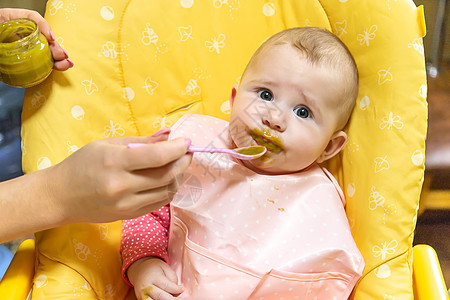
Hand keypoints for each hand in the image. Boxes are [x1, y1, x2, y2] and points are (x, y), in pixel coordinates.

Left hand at [0, 8, 72, 70]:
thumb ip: (8, 27)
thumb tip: (35, 35)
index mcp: (8, 22)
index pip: (31, 18)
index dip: (43, 26)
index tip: (49, 38)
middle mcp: (16, 35)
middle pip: (41, 37)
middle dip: (54, 47)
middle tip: (63, 56)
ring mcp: (20, 50)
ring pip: (43, 51)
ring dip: (57, 58)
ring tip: (66, 64)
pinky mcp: (20, 64)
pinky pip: (38, 64)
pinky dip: (50, 67)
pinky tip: (59, 68)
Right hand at [45, 133, 191, 222]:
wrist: (60, 197)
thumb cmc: (82, 165)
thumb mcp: (107, 144)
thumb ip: (140, 141)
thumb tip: (169, 136)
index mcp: (115, 162)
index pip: (157, 156)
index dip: (177, 148)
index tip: (186, 141)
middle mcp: (122, 186)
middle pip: (167, 175)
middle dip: (183, 161)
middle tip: (188, 152)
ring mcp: (127, 205)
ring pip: (167, 191)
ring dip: (179, 176)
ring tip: (179, 164)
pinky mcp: (130, 216)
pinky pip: (159, 202)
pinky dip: (169, 189)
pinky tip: (168, 179)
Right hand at [128, 257, 182, 299]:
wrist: (139, 269)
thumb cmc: (154, 268)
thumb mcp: (165, 267)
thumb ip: (173, 278)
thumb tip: (178, 291)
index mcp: (153, 276)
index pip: (167, 286)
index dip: (177, 289)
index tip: (182, 288)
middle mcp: (146, 287)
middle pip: (161, 297)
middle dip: (172, 299)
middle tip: (180, 298)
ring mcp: (141, 295)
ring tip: (171, 297)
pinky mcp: (140, 299)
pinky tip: (164, 298)